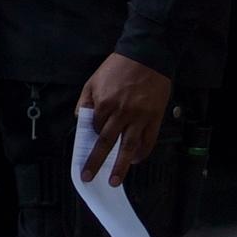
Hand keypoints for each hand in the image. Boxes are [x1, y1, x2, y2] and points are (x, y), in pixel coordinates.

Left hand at [78, 53, 172, 185]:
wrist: (147, 56)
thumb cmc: (118, 68)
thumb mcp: (93, 81)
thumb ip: (85, 102)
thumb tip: (80, 119)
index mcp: (104, 103)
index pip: (94, 128)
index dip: (90, 138)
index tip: (88, 148)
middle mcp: (121, 113)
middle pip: (107, 142)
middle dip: (97, 162)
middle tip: (90, 176)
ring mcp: (140, 117)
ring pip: (129, 146)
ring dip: (121, 165)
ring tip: (115, 180)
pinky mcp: (155, 117)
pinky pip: (149, 140)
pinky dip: (142, 152)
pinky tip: (136, 160)